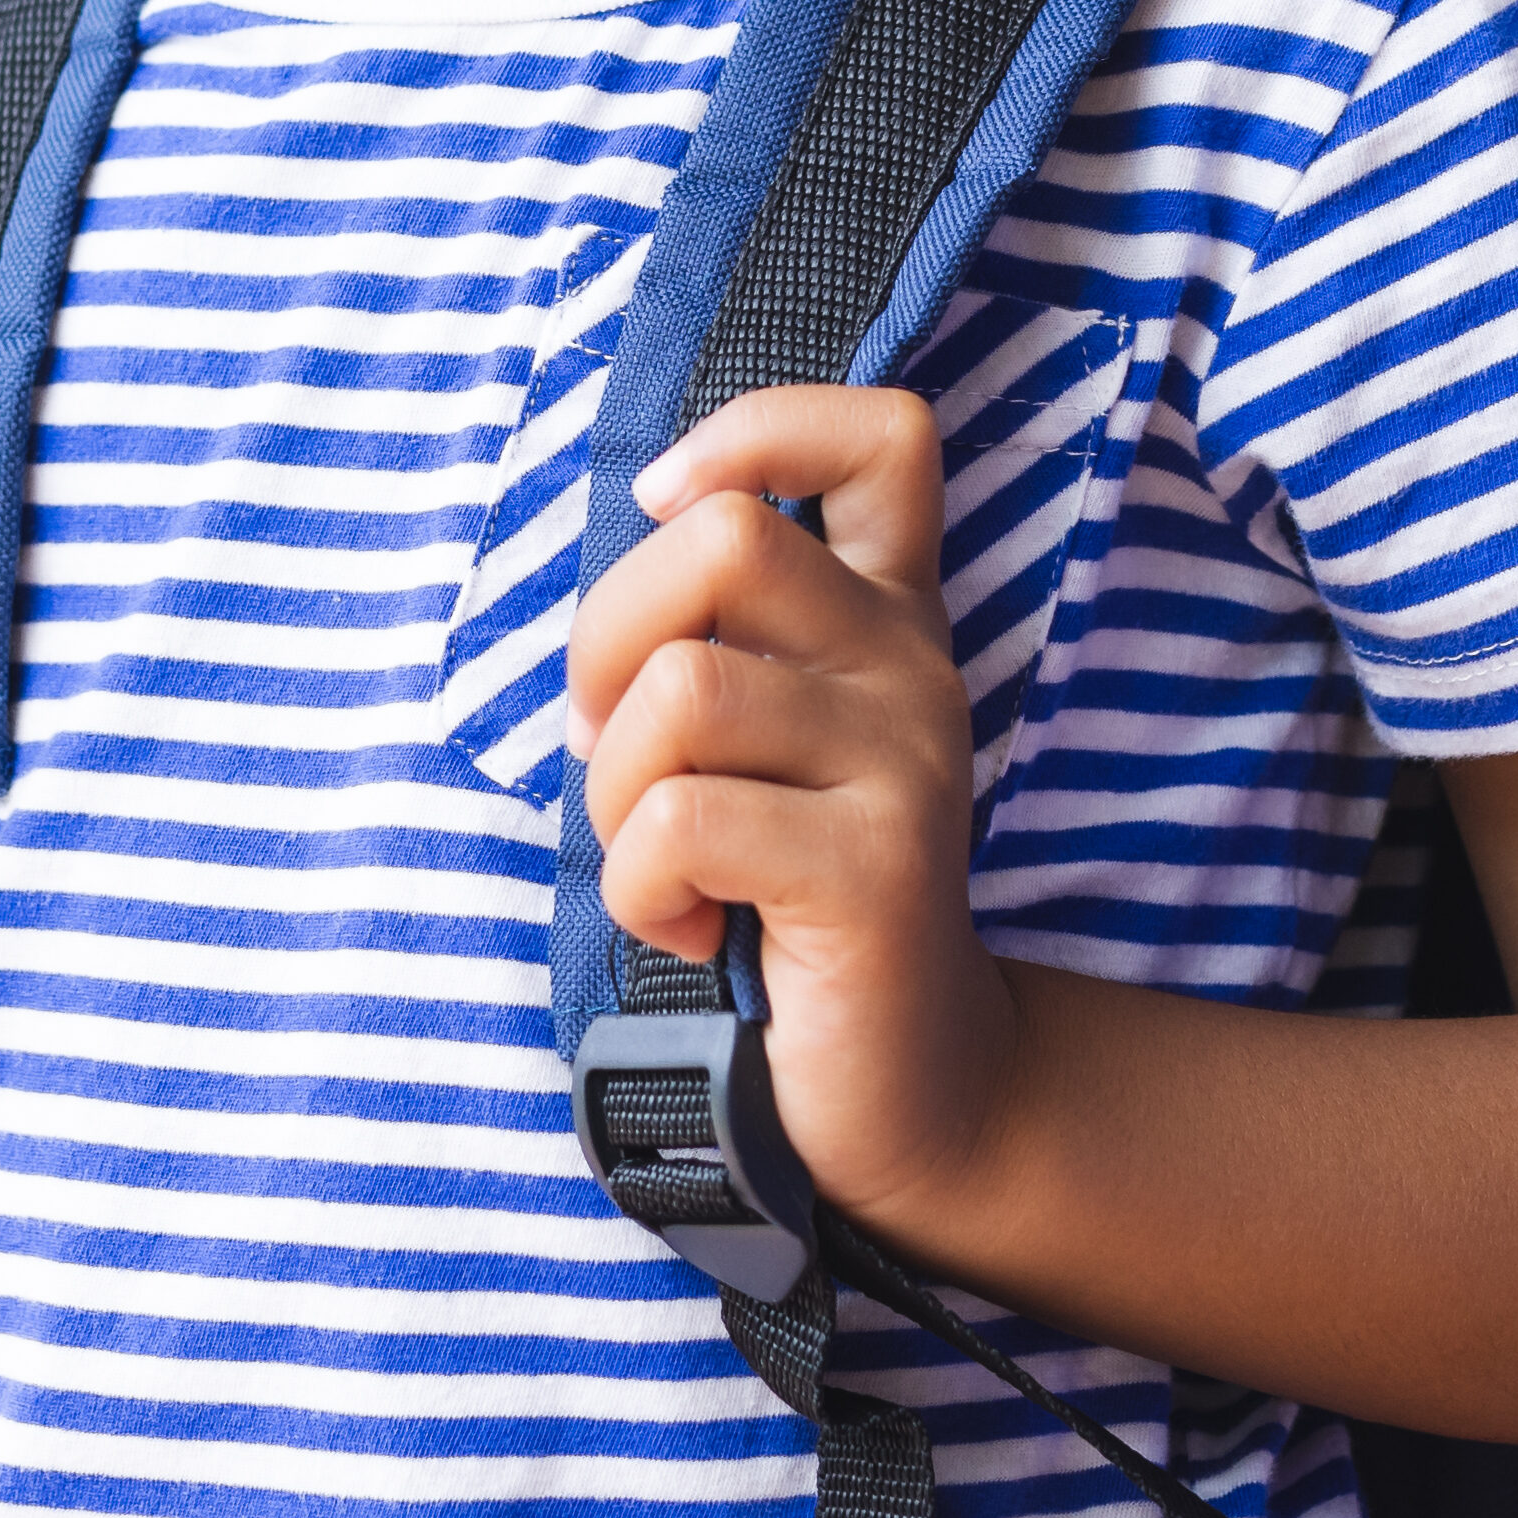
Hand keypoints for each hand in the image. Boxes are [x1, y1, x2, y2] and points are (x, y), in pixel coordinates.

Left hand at [564, 382, 1023, 1228]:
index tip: (672, 506)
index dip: (758, 430)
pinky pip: (682, 820)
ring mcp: (907, 763)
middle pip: (727, 536)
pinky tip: (688, 928)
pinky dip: (637, 885)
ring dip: (613, 790)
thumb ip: (709, 644)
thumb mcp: (755, 749)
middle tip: (611, 751)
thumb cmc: (781, 905)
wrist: (901, 1088)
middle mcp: (912, 667)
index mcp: (883, 616)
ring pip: (681, 686)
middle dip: (605, 637)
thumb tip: (606, 622)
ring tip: (656, 863)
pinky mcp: (877, 869)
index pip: (882, 432)